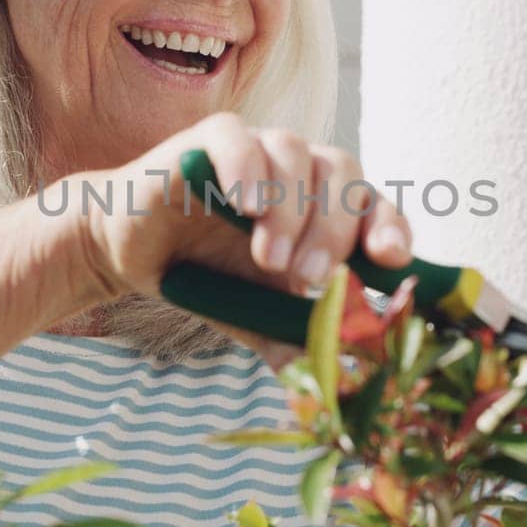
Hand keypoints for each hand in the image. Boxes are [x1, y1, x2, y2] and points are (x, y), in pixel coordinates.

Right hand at [72, 112, 412, 345]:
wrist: (136, 256)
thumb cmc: (210, 279)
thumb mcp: (259, 317)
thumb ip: (297, 344)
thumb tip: (339, 389)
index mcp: (326, 209)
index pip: (376, 207)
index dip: (390, 229)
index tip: (387, 260)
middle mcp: (300, 171)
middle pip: (343, 176)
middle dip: (332, 230)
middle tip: (307, 278)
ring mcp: (257, 148)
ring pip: (294, 153)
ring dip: (289, 208)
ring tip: (267, 257)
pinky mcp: (208, 140)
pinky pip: (237, 137)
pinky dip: (246, 165)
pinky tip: (244, 202)